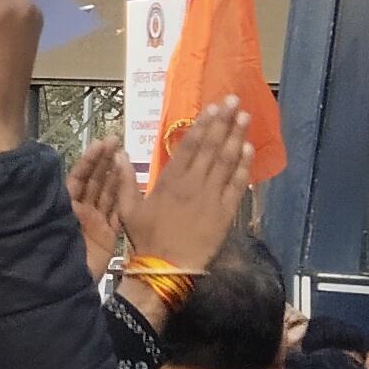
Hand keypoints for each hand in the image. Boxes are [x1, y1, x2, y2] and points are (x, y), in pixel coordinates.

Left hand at [65, 140, 131, 278]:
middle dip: (104, 161)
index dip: (89, 160)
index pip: (77, 177)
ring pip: (108, 194)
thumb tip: (60, 174)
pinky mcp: (108, 236)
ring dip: (115, 174)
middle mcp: (80, 212)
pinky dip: (124, 197)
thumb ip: (59, 201)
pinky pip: (118, 213)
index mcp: (64, 206)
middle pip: (94, 182)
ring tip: (124, 154)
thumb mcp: (52, 222)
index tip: (100, 143)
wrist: (66, 284)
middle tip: (116, 141)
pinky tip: (130, 180)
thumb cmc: (53, 253)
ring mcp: (95, 224)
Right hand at [135, 97, 253, 273]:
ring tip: (244, 117)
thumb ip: (124, 180)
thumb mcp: (128, 209)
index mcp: (170, 180)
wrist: (167, 267)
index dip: (202, 124)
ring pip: (227, 161)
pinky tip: (249, 149)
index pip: (190, 145)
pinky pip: (237, 184)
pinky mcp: (225, 212)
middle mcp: (193, 183)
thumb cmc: (146, 238)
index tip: (212, 107)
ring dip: (237, 137)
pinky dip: (244, 166)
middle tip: (234, 101)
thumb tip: (119, 153)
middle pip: (212, 146)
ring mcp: (211, 197)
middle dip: (224, 122)